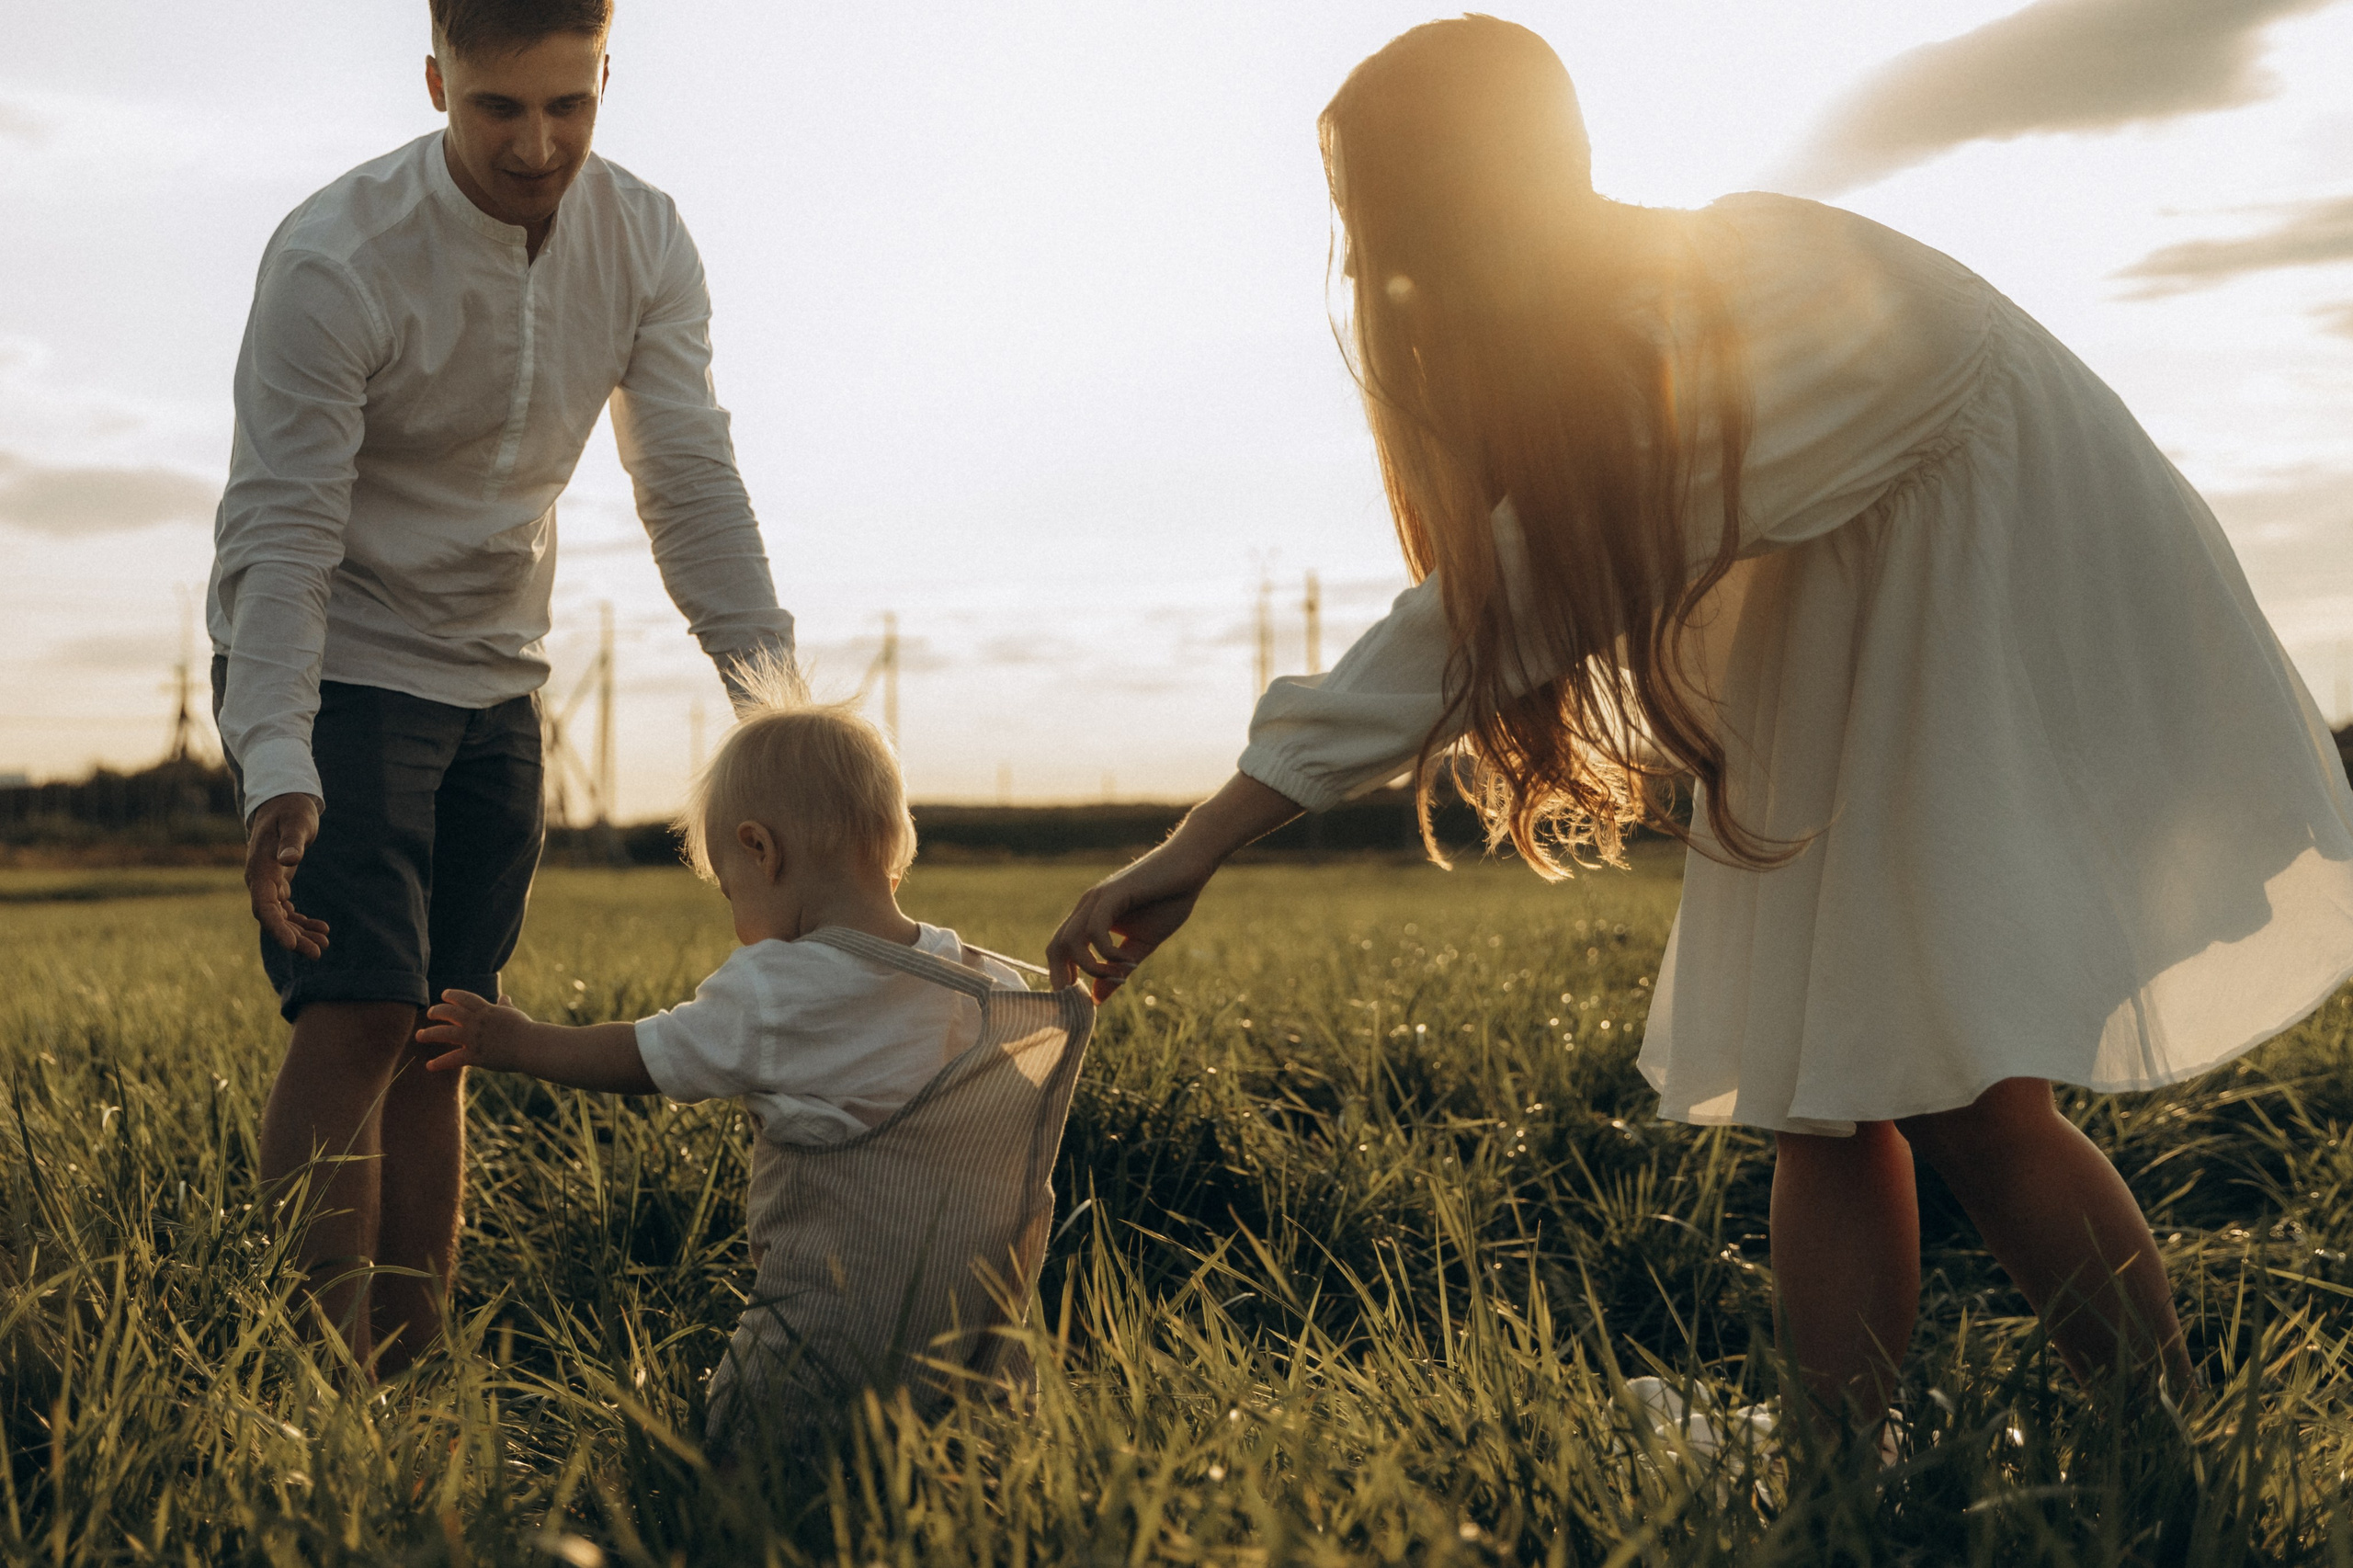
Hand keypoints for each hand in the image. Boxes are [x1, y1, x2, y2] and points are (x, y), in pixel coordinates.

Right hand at [244, 793, 328, 957]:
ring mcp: (267, 884)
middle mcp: (259, 880)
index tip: (292, 944)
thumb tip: (288, 860)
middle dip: (293, 937)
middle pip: (272, 917)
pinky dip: (302, 921)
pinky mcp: (278, 884)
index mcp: (260, 869)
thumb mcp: (296, 822)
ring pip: (280, 917)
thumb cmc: (291, 811)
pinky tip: (322, 929)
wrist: (283, 803)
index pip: (263, 905)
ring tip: (324, 945)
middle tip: (318, 952)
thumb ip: (292, 841)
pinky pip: (287, 910)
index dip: (276, 927)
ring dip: (300, 933)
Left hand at [416, 989, 534, 1072]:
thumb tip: (504, 997)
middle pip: (449, 1013)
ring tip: (419, 1036)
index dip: (452, 995)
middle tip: (429, 1014)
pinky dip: (440, 1063)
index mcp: (486, 1010)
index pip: (464, 998)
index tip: (444, 995)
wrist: (530, 1045)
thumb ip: (505, 1005)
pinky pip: (453, 1059)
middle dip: (437, 1012)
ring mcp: (474, 1038)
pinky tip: (429, 1066)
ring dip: (429, 1034)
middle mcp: (476, 1022)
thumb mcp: (514, 1013)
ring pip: (444, 1033)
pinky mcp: (475, 1055)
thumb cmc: (525, 1029)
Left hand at [1047, 844, 1215, 1000]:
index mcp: (1090, 918)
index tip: (1080, 1002)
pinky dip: (1107, 952)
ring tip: (1118, 976)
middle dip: (1063, 978)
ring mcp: (1097, 899)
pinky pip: (1095, 929)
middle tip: (1084, 1001)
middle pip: (1055, 947)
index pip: (1060, 950)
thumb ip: (1117, 970)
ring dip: (1091, 967)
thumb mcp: (1140, 945)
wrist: (1190, 867)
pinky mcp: (1112, 893)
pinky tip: (1127, 960)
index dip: (1063, 978)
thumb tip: (1097, 999)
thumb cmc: (1168, 901)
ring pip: (1070, 941)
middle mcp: (1087, 908)